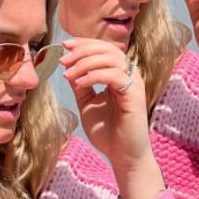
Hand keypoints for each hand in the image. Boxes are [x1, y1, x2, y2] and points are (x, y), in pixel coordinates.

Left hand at [59, 39, 151, 167]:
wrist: (122, 155)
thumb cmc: (107, 131)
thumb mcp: (87, 103)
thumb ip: (80, 84)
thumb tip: (67, 65)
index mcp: (119, 74)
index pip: (104, 49)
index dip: (84, 43)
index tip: (64, 45)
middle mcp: (129, 75)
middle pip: (107, 49)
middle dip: (83, 50)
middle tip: (63, 59)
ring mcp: (134, 83)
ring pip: (111, 58)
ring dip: (85, 62)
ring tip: (68, 73)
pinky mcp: (135, 94)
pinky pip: (114, 75)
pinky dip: (94, 75)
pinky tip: (80, 83)